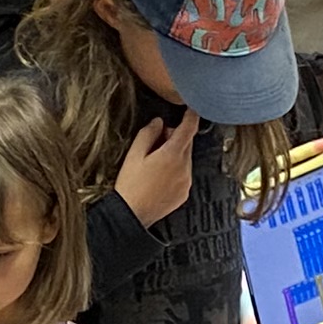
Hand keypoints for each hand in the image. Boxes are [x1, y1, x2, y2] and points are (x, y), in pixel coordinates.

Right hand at [115, 107, 197, 224]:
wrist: (132, 215)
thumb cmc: (130, 184)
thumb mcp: (134, 154)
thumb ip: (148, 133)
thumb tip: (159, 122)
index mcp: (172, 155)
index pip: (189, 129)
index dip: (191, 116)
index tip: (191, 108)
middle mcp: (184, 168)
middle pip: (187, 143)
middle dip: (175, 137)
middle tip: (156, 141)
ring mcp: (186, 182)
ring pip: (186, 159)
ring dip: (175, 155)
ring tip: (154, 163)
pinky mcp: (184, 193)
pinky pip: (184, 174)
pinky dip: (176, 170)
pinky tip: (159, 177)